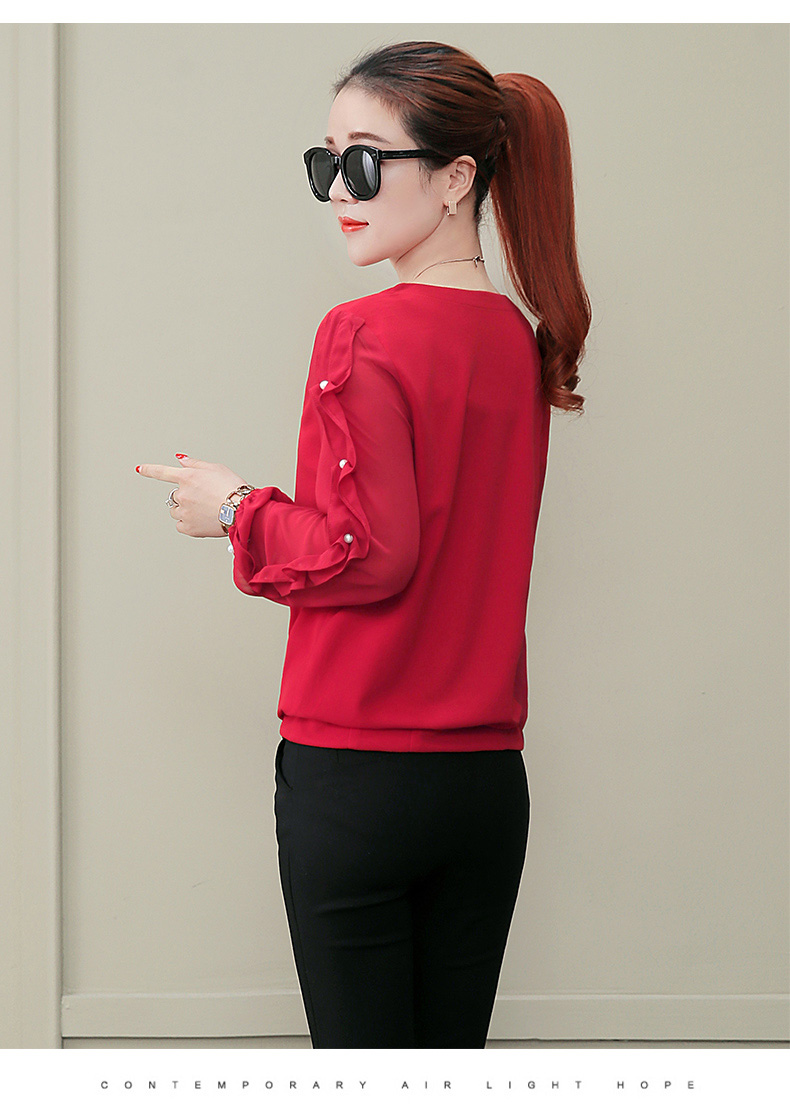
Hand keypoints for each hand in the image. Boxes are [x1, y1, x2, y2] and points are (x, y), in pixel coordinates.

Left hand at [136, 454, 250, 537]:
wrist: (241, 510)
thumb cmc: (233, 488)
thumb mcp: (216, 468)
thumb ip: (195, 464)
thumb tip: (181, 460)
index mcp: (187, 476)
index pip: (162, 472)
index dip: (150, 470)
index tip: (140, 469)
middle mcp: (182, 493)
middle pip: (175, 495)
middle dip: (186, 497)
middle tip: (204, 500)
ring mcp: (184, 511)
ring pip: (176, 511)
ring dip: (185, 510)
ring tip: (204, 511)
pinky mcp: (188, 527)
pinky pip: (180, 525)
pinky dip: (188, 524)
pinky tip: (201, 521)